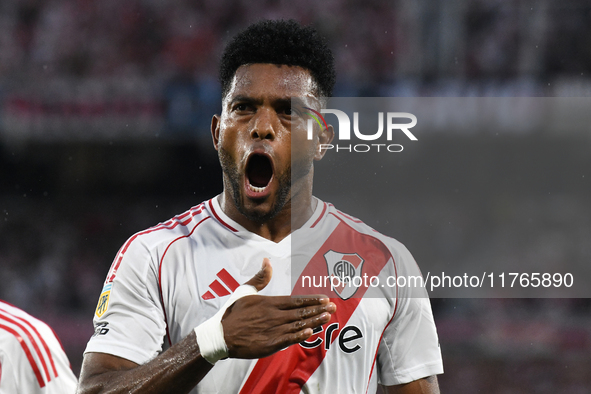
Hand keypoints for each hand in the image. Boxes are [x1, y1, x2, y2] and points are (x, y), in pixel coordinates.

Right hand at [221, 258, 335, 358]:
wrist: (220, 335)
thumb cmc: (233, 312)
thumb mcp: (245, 290)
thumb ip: (260, 277)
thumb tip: (267, 261)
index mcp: (270, 302)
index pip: (296, 300)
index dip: (312, 299)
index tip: (325, 298)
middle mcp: (274, 315)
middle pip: (300, 312)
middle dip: (318, 309)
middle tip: (333, 307)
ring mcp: (272, 330)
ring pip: (298, 325)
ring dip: (314, 321)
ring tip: (327, 317)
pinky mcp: (269, 344)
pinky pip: (288, 339)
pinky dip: (299, 335)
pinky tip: (310, 331)